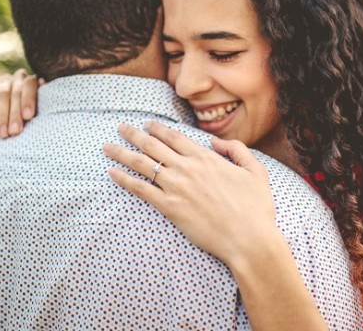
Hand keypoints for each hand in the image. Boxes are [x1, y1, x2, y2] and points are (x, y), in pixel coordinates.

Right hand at [0, 69, 43, 138]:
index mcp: (34, 80)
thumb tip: (44, 96)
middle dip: (14, 114)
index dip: (28, 100)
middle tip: (15, 131)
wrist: (22, 118)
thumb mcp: (42, 111)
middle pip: (14, 93)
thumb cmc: (37, 116)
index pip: (29, 84)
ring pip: (0, 97)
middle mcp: (18, 77)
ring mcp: (2, 81)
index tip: (28, 116)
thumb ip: (42, 105)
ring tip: (4, 135)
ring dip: (1, 118)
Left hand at [103, 121, 277, 266]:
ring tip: (107, 147)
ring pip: (142, 164)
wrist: (248, 238)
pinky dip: (125, 179)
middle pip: (153, 145)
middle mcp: (187, 168)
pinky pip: (141, 189)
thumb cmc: (255, 207)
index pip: (175, 137)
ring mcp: (176, 187)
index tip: (146, 124)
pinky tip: (112, 173)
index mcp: (206, 158)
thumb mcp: (256, 171)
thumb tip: (215, 142)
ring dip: (122, 153)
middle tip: (120, 128)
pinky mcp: (170, 208)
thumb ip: (237, 150)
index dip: (158, 129)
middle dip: (134, 134)